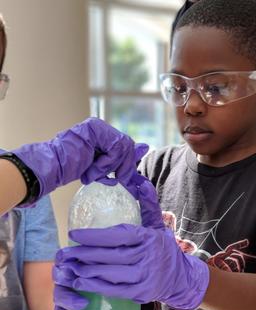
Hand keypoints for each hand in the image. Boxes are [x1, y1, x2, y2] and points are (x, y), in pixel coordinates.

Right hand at [12, 117, 147, 198]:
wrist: (53, 169)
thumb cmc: (73, 170)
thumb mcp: (104, 167)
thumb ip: (122, 158)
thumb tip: (146, 147)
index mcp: (103, 135)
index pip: (127, 147)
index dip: (128, 164)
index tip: (122, 178)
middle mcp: (101, 127)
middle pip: (128, 145)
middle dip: (124, 166)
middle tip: (114, 179)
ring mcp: (97, 126)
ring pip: (123, 147)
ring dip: (112, 167)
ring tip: (96, 175)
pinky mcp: (94, 129)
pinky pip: (114, 148)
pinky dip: (106, 164)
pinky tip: (93, 170)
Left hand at [53, 177, 208, 309]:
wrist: (181, 277)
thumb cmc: (163, 249)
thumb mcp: (159, 226)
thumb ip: (148, 205)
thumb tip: (140, 182)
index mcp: (148, 237)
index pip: (118, 235)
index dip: (94, 235)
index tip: (74, 234)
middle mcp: (147, 256)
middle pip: (110, 255)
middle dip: (84, 254)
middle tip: (63, 253)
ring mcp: (144, 276)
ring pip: (110, 273)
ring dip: (86, 271)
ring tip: (69, 267)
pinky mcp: (141, 292)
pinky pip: (115, 290)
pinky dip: (96, 286)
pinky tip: (81, 282)